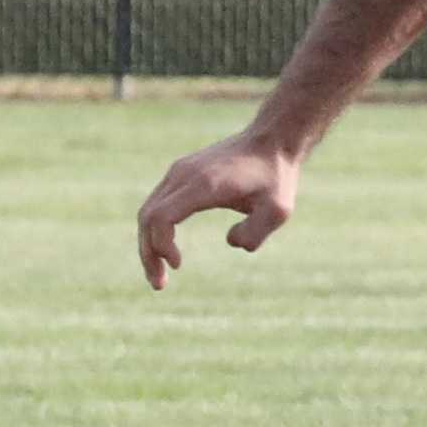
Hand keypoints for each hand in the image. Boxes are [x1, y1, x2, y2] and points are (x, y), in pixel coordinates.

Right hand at [137, 132, 302, 289]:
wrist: (271, 142)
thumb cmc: (276, 177)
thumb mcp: (278, 210)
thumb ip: (256, 231)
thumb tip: (232, 243)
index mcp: (203, 184)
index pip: (162, 217)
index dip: (161, 245)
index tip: (178, 266)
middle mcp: (183, 175)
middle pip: (148, 217)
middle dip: (149, 253)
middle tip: (159, 285)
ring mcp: (179, 173)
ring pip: (148, 211)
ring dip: (149, 244)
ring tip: (160, 275)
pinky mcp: (181, 174)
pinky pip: (158, 205)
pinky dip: (156, 230)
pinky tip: (168, 251)